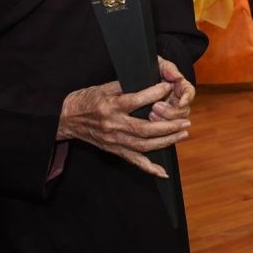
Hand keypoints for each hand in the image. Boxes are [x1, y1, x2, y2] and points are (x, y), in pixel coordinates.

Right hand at [56, 79, 191, 177]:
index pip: (137, 101)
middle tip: (186, 121)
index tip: (169, 87)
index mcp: (112, 107)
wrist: (67, 118)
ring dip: (166, 142)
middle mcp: (114, 125)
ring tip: (183, 134)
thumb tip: (150, 79)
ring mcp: (114, 141)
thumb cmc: (87, 99)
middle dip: (169, 126)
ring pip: (144, 146)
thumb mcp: (104, 87)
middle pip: (145, 129)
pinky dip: (149, 168)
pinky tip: (163, 172)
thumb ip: (126, 85)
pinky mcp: (114, 150)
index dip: (155, 94)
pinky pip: (134, 161)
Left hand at [149, 57, 195, 122]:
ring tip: (150, 114)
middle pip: (183, 111)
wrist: (138, 76)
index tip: (181, 102)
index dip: (187, 99)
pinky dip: (158, 126)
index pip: (189, 93)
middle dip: (171, 112)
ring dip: (164, 121)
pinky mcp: (161, 119)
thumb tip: (178, 77)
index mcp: (180, 86)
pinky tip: (149, 120)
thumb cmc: (151, 68)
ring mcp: (170, 111)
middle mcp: (178, 100)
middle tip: (156, 106)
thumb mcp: (160, 65)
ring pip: (175, 123)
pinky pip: (165, 128)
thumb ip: (169, 69)